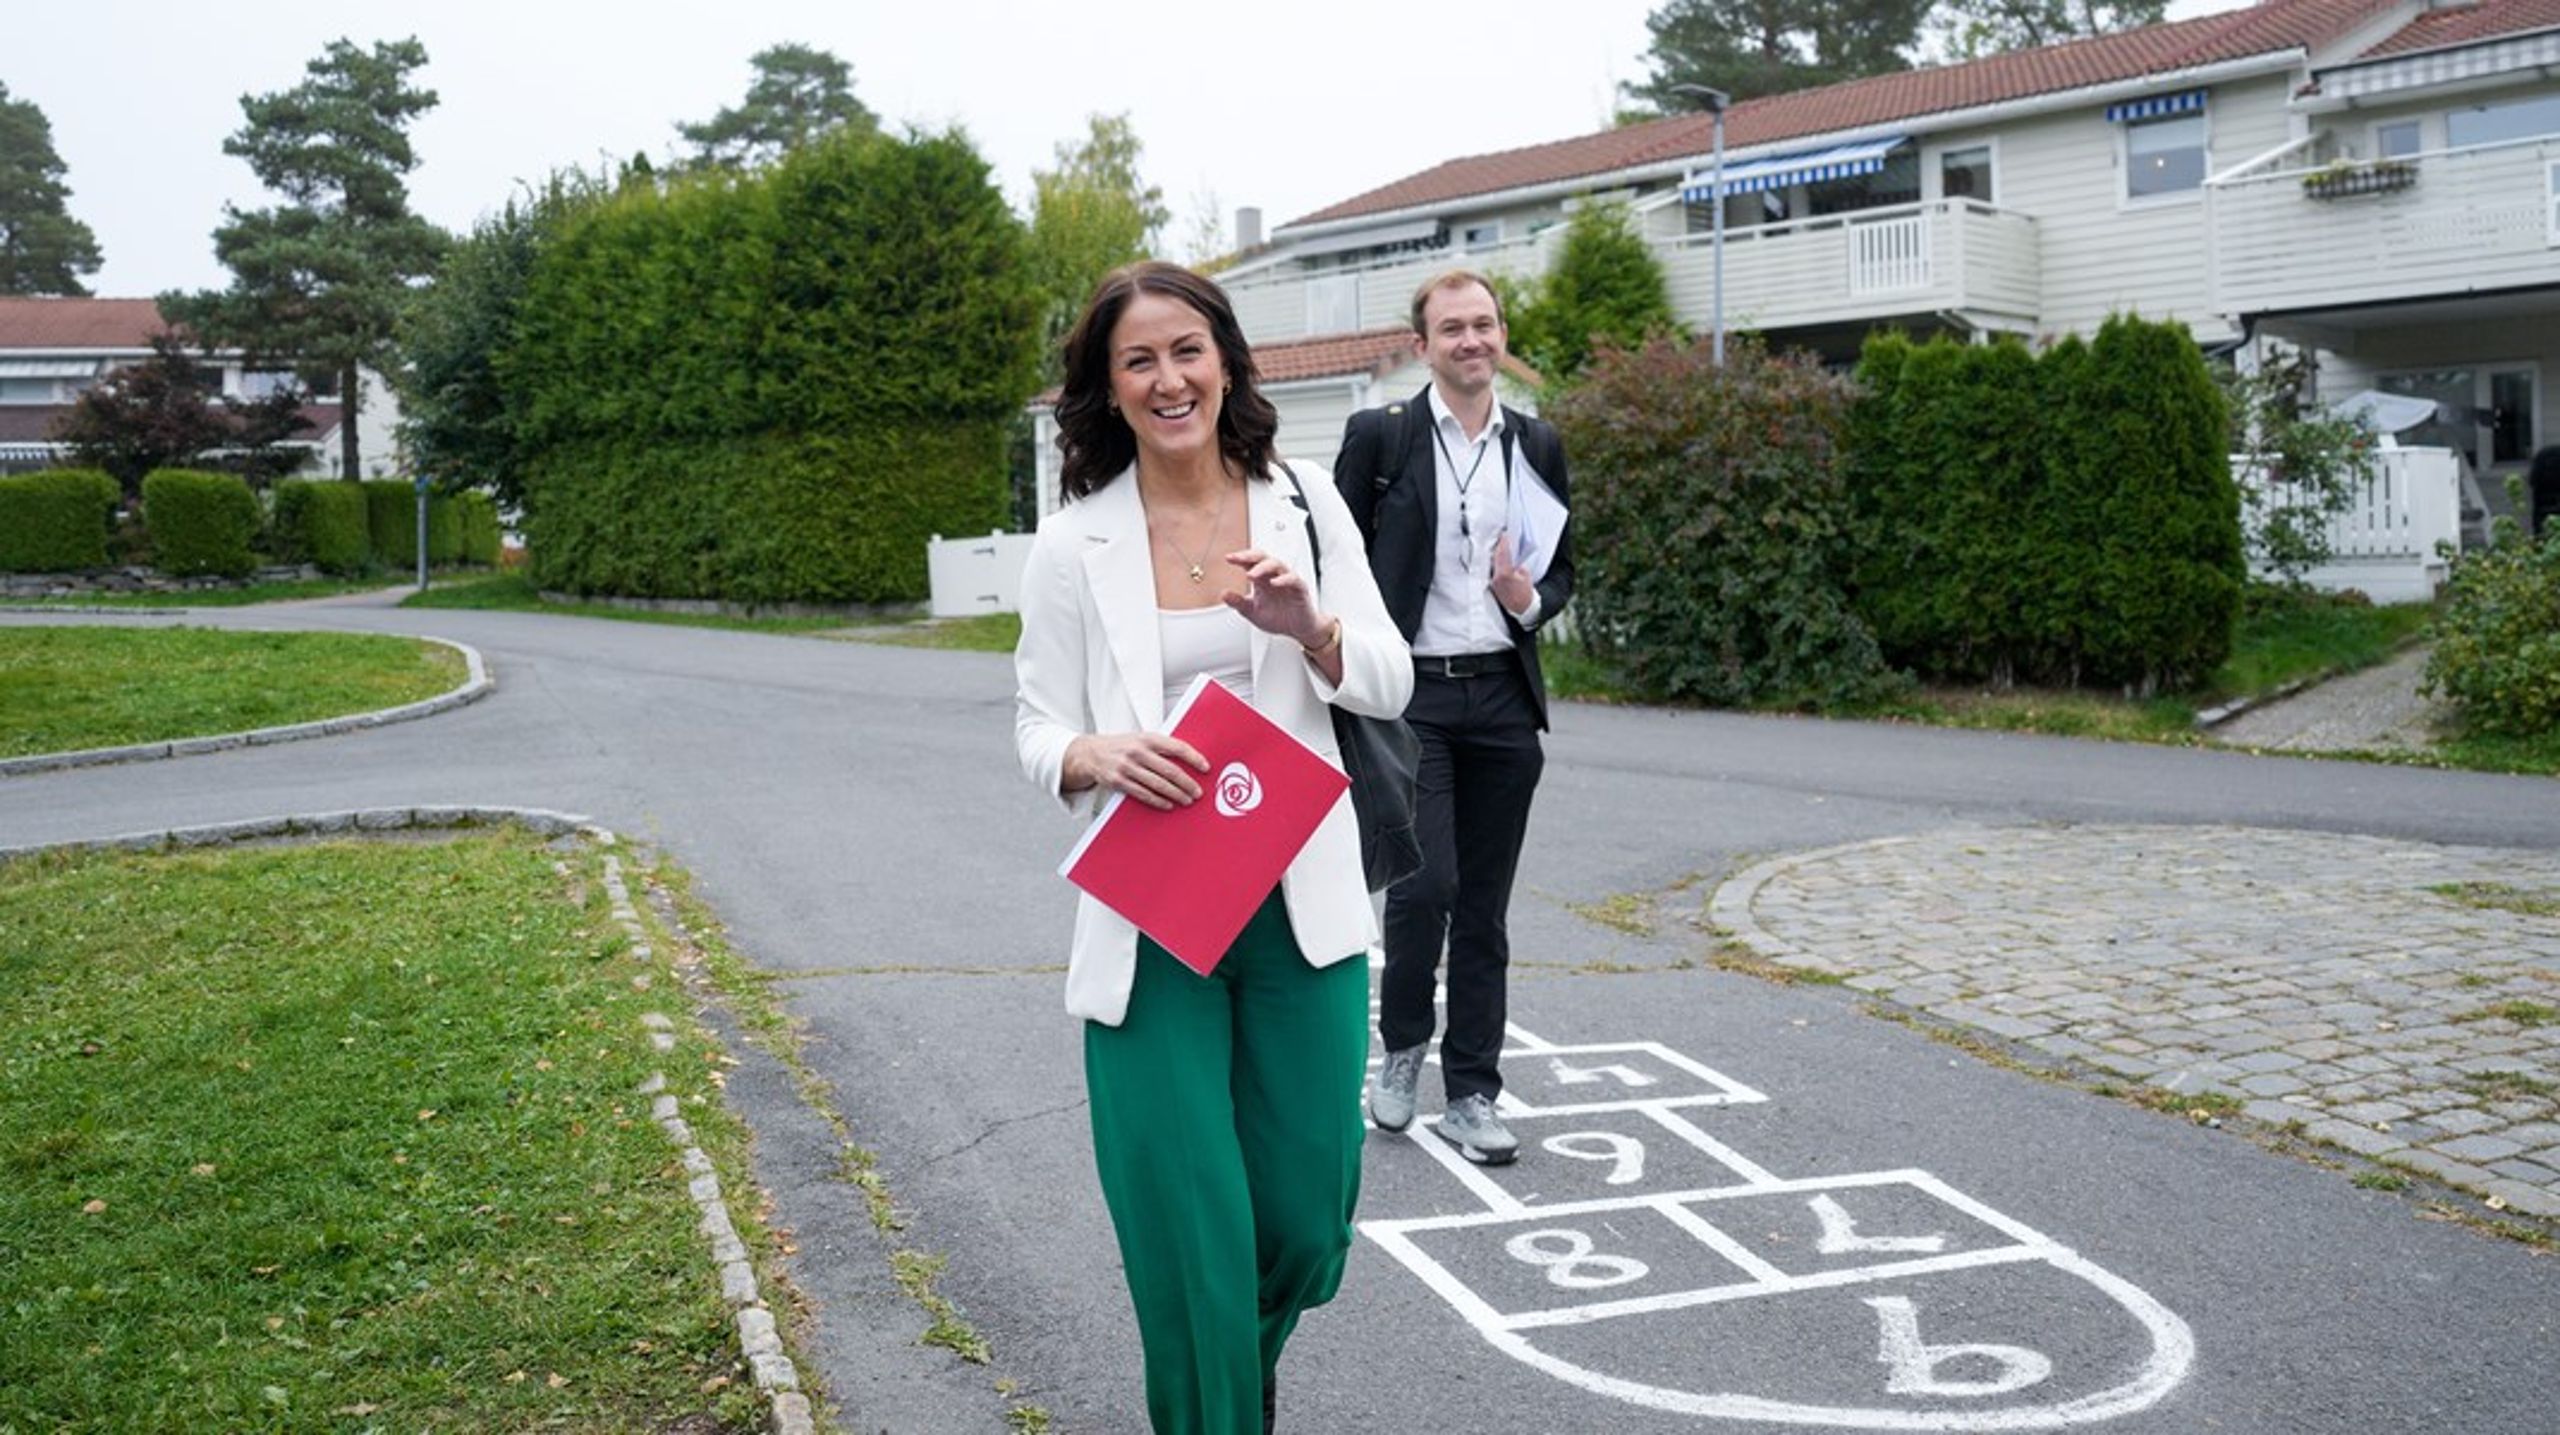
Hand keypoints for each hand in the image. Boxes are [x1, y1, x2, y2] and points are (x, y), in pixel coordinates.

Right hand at [1066, 732, 1208, 809]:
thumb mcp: (1140, 738)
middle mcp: (1137, 751)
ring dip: (1176, 795)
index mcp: (1147, 738)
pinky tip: (1168, 804)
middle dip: (1187, 783)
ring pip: (1158, 784)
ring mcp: (1127, 767)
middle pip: (1170, 770)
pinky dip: (1158, 801)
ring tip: (1186, 800)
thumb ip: (1160, 747)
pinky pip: (1143, 794)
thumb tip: (1188, 759)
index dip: (1193, 757)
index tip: (1205, 767)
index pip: (1176, 747)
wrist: (1090, 753)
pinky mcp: (1118, 781)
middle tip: (1197, 792)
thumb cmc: (1121, 746)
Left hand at [1220, 547, 1328, 646]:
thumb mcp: (1253, 612)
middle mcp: (1274, 576)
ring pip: (1277, 564)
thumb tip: (1223, 594)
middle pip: (1263, 557)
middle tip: (1238, 558)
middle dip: (1250, 556)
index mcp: (1262, 580)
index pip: (1250, 562)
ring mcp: (1287, 581)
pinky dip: (1284, 579)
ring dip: (1263, 567)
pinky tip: (1274, 583)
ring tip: (1251, 574)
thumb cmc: (1278, 617)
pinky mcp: (1300, 589)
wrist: (1298, 630)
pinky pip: (1293, 579)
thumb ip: (1238, 603)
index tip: (1228, 558)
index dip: (1240, 558)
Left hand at [1490, 532, 1534, 616]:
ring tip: (1501, 544)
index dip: (1504, 543)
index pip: (1502, 553)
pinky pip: (1493, 568)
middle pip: (1495, 556)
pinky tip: (1499, 556)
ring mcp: (1493, 581)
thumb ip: (1518, 564)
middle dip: (1499, 546)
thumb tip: (1514, 555)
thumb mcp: (1526, 575)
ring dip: (1497, 553)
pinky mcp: (1492, 584)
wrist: (1521, 608)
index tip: (1506, 535)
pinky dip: (1496, 561)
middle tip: (1503, 537)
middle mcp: (1496, 577)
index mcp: (1505, 573)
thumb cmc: (1526, 592)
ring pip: (1493, 562)